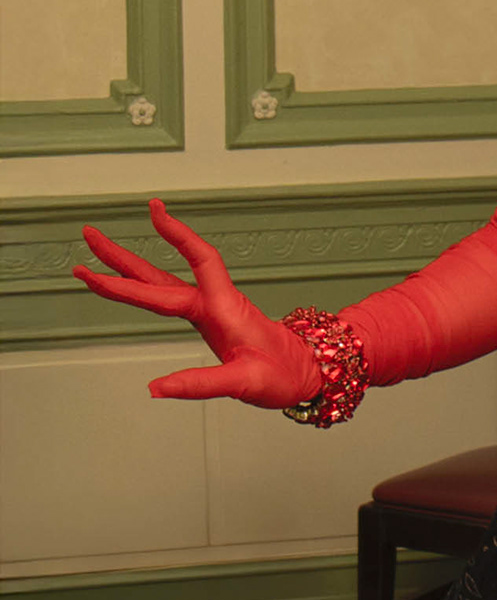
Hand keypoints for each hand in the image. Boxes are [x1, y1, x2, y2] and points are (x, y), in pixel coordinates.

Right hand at [73, 200, 321, 405]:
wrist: (305, 372)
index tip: (155, 211)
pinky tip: (131, 281)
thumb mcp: (245, 383)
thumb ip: (200, 384)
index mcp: (225, 308)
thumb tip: (154, 388)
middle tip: (89, 235)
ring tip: (94, 255)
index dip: (179, 235)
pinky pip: (168, 296)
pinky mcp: (207, 318)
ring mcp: (209, 309)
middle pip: (161, 273)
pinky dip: (145, 287)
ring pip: (161, 282)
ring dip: (127, 269)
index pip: (200, 261)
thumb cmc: (282, 374)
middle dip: (122, 257)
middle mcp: (214, 302)